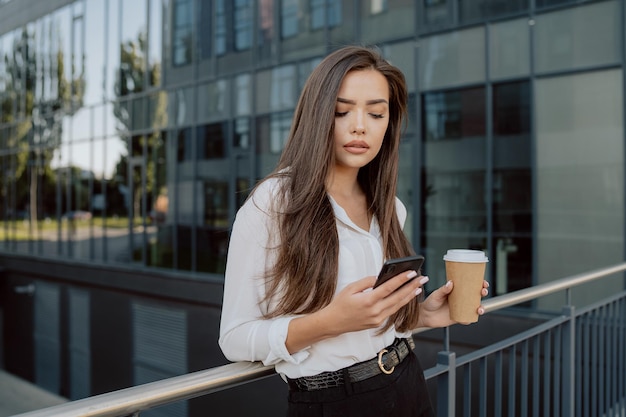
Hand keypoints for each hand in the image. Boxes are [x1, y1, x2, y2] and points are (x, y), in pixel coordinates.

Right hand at [286, 270, 427, 352]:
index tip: (412, 273)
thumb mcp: (351, 288)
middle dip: (412, 287)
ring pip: (398, 306)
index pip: (389, 288)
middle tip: (423, 279)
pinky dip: (400, 303)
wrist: (334, 323)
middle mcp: (375, 311)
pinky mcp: (378, 323)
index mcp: (368, 301)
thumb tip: (380, 278)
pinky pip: (392, 311)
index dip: (402, 280)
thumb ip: (367, 281)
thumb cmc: (340, 304)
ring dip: (409, 296)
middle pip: (398, 297)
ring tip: (418, 287)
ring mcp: (377, 319)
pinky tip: (406, 297)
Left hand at [417, 280, 488, 328]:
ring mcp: (461, 309)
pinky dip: (472, 318)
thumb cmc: (430, 302)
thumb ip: (443, 290)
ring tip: (480, 308)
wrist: (425, 316)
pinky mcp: (459, 318)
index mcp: (457, 291)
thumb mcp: (436, 294)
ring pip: (475, 307)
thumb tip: (450, 283)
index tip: (483, 282)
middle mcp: (461, 299)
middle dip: (483, 293)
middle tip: (483, 292)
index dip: (479, 283)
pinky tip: (471, 317)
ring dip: (481, 308)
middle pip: (476, 295)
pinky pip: (468, 319)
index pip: (470, 285)